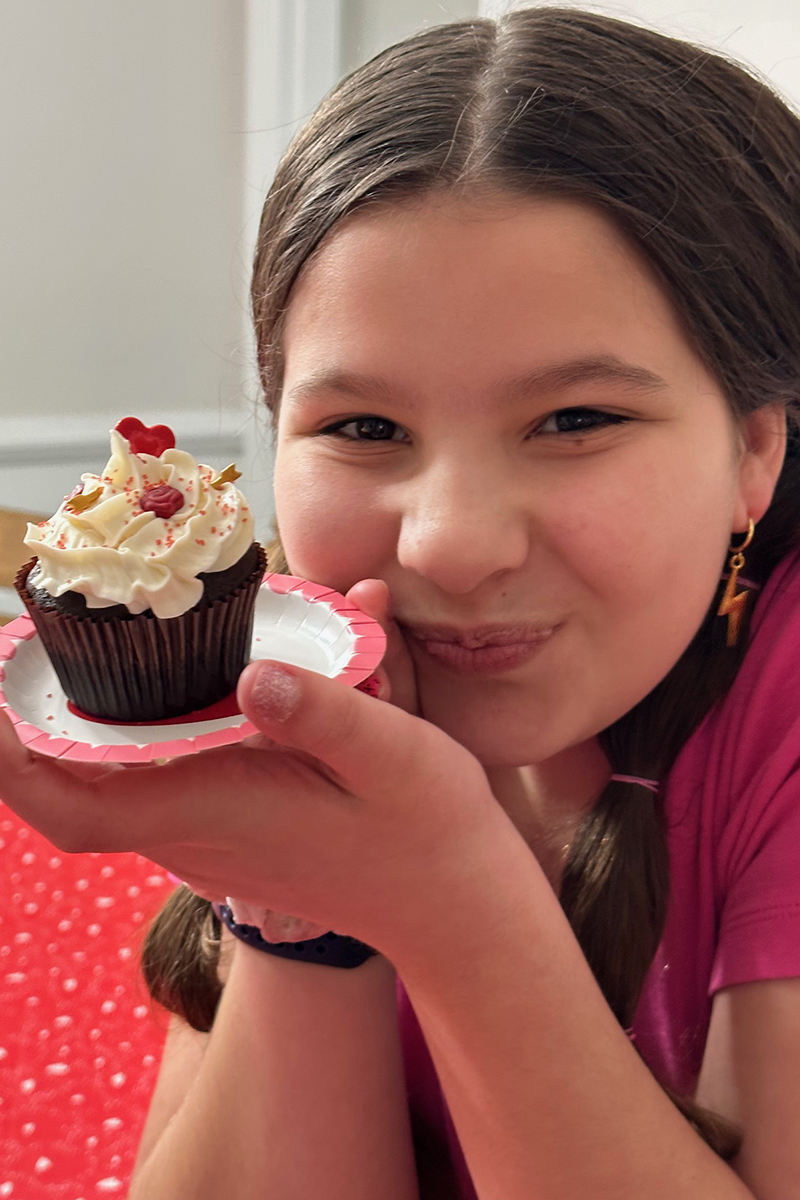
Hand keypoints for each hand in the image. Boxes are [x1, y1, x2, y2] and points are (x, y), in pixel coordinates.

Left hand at [0, 588, 496, 954]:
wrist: (450, 903)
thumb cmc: (425, 831)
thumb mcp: (396, 754)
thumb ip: (326, 711)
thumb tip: (253, 675)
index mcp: (218, 811)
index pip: (74, 808)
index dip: (11, 763)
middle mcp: (195, 832)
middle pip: (71, 790)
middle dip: (25, 727)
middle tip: (14, 649)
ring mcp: (207, 837)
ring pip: (105, 787)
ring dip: (69, 729)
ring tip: (56, 657)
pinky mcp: (227, 829)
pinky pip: (145, 787)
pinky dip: (119, 740)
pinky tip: (146, 687)